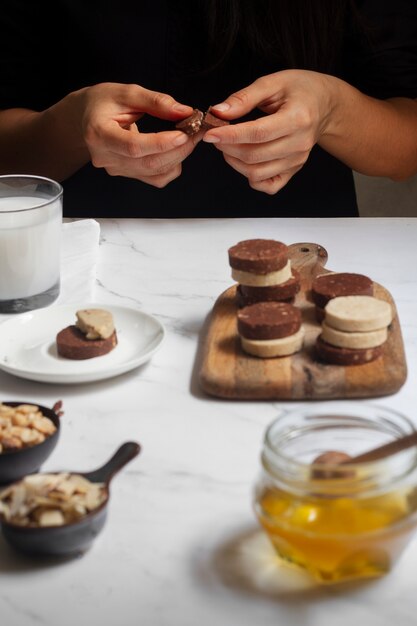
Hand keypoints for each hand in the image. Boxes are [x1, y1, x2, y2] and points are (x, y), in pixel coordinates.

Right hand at [78, 83, 195, 186]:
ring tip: (190, 137)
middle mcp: (106, 157)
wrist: (86, 118)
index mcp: (99, 134)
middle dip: (178, 149)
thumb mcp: (126, 93)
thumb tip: (184, 112)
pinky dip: (172, 166)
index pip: (134, 146)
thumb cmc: (102, 102)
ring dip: (178, 157)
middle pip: (148, 163)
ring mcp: (116, 169)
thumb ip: (156, 102)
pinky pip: (156, 178)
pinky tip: (176, 150)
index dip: (161, 143)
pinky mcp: (127, 174)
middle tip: (196, 132)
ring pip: (155, 173)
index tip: (184, 133)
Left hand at [203, 70, 334, 193]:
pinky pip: (268, 186)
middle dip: (228, 148)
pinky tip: (245, 161)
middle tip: (217, 135)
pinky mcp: (293, 171)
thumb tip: (219, 112)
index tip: (210, 133)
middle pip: (254, 156)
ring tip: (228, 146)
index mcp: (298, 118)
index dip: (230, 136)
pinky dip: (251, 178)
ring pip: (256, 174)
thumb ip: (244, 98)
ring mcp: (297, 161)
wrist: (324, 105)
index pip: (257, 133)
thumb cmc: (300, 90)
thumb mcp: (273, 82)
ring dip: (235, 162)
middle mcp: (299, 144)